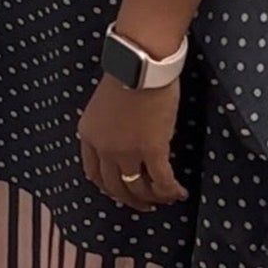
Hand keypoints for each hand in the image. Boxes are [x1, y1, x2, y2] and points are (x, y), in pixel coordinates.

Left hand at [77, 77, 187, 212]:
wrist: (141, 63)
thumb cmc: (127, 72)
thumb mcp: (106, 103)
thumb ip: (110, 126)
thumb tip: (128, 139)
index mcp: (88, 135)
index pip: (93, 173)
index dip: (109, 187)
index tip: (121, 191)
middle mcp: (103, 148)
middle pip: (114, 187)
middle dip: (131, 199)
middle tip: (145, 204)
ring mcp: (126, 152)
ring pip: (138, 188)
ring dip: (153, 198)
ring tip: (165, 199)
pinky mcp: (151, 150)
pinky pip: (161, 181)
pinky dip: (170, 191)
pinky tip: (179, 193)